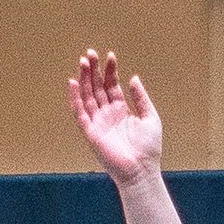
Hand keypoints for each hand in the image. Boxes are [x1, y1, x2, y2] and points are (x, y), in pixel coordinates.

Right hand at [69, 51, 163, 183]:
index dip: (110, 71)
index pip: (111, 86)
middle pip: (96, 88)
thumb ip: (141, 98)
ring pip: (87, 96)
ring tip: (83, 61)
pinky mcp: (91, 133)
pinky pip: (80, 113)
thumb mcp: (150, 117)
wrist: (142, 170)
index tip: (110, 56)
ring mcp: (98, 123)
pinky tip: (73, 83)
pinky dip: (75, 98)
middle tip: (90, 53)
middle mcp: (107, 115)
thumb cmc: (148, 148)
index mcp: (120, 110)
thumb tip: (133, 78)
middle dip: (93, 70)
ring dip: (84, 79)